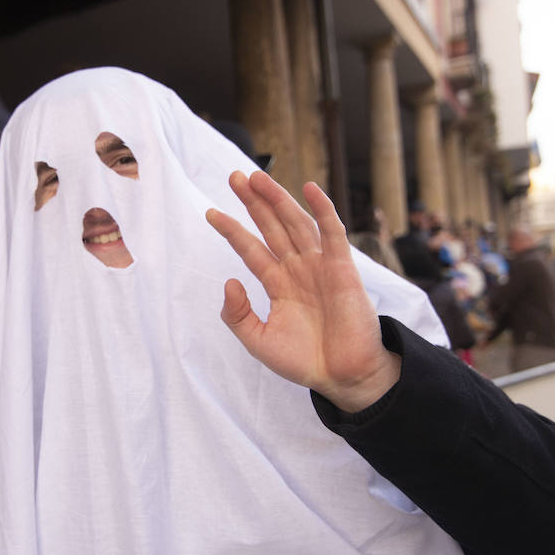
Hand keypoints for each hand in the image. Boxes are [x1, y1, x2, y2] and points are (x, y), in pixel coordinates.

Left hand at [205, 171, 399, 412]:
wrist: (343, 377)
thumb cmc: (304, 361)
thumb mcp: (258, 341)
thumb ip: (238, 314)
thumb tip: (229, 281)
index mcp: (278, 284)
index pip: (251, 249)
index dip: (232, 230)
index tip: (211, 213)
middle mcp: (298, 269)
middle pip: (271, 227)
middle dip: (253, 202)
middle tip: (234, 176)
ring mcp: (320, 266)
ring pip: (296, 224)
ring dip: (278, 199)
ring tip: (257, 177)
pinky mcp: (342, 268)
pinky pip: (332, 233)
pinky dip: (322, 209)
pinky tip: (309, 188)